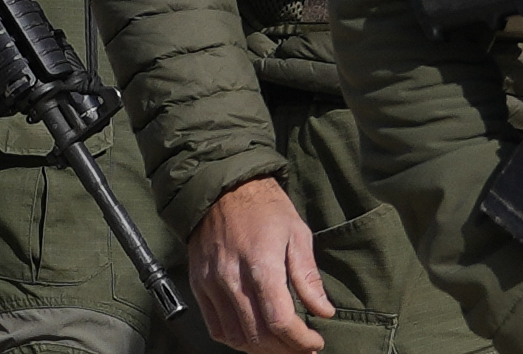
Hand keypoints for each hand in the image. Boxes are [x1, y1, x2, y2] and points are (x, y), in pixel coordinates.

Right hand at [186, 178, 336, 353]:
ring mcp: (212, 283)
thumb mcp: (297, 232)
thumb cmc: (264, 207)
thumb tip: (324, 311)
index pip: (280, 321)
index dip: (301, 340)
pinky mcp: (199, 284)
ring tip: (281, 345)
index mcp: (261, 263)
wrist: (221, 186)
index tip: (316, 342)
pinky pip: (215, 326)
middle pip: (258, 334)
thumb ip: (307, 276)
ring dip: (262, 349)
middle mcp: (232, 278)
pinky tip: (253, 338)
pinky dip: (236, 340)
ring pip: (236, 337)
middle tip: (302, 348)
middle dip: (285, 349)